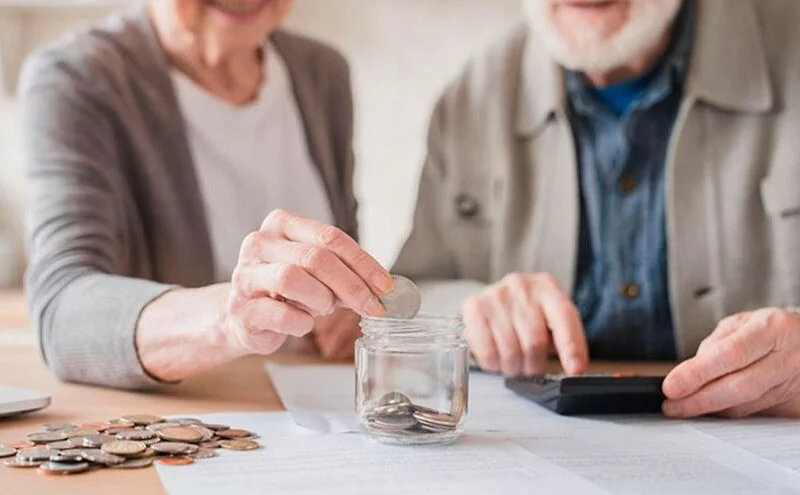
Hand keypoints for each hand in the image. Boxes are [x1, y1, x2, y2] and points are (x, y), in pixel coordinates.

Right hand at [222, 209, 391, 355]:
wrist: (245, 318)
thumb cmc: (287, 292)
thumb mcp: (317, 274)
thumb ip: (345, 274)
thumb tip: (382, 289)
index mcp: (282, 224)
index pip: (330, 236)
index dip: (363, 262)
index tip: (385, 286)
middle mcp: (260, 243)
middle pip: (315, 257)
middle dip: (351, 285)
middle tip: (372, 307)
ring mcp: (246, 275)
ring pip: (292, 278)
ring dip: (320, 299)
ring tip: (323, 308)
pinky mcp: (241, 309)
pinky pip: (280, 314)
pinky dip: (301, 323)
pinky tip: (303, 323)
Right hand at [461, 273, 588, 376]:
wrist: (494, 300)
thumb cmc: (527, 314)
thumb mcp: (550, 319)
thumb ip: (565, 339)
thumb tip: (574, 368)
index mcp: (547, 286)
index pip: (564, 317)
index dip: (571, 347)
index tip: (575, 370)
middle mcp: (521, 286)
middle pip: (534, 342)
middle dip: (534, 365)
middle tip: (531, 368)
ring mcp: (495, 295)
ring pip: (510, 351)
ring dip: (513, 367)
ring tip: (513, 364)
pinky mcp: (474, 308)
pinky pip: (487, 352)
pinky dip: (494, 364)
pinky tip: (497, 359)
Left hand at [663, 308, 799, 417]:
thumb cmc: (772, 330)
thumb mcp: (742, 324)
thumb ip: (715, 345)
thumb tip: (687, 374)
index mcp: (771, 329)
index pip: (729, 355)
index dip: (697, 374)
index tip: (671, 387)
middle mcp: (787, 357)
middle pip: (739, 387)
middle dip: (700, 400)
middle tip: (672, 406)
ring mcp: (795, 383)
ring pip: (747, 405)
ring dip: (712, 409)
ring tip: (685, 407)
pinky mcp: (795, 405)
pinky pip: (756, 414)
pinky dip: (731, 412)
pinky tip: (713, 410)